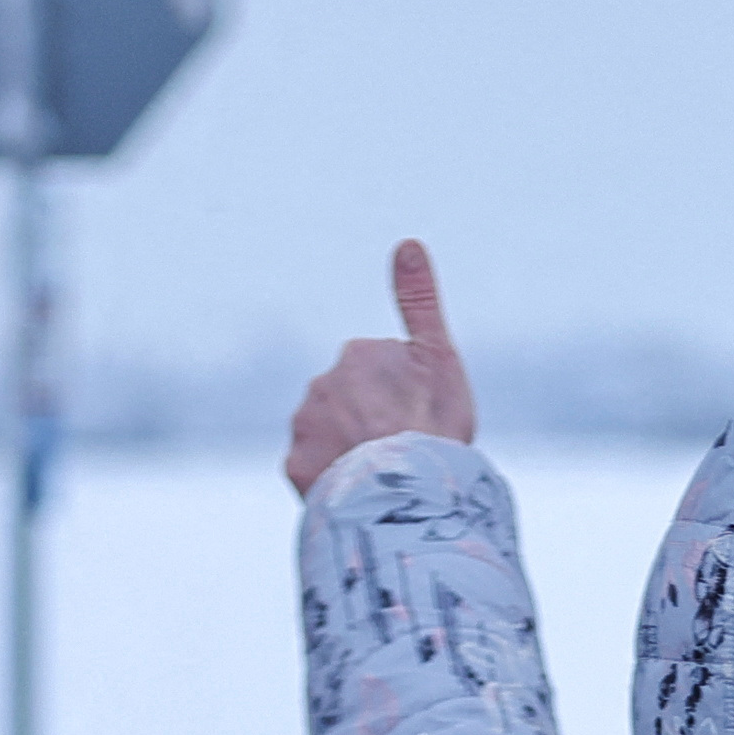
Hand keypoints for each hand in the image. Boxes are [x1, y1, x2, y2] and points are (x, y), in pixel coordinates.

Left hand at [283, 240, 477, 494]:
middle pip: (352, 403)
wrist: (407, 492)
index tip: (422, 418)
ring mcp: (305, 426)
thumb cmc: (432, 425)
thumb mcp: (438, 358)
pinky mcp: (296, 465)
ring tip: (382, 473)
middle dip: (372, 422)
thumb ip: (420, 302)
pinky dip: (333, 477)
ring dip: (350, 449)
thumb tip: (407, 241)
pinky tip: (360, 488)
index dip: (407, 397)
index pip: (381, 373)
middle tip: (404, 448)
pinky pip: (314, 469)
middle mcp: (320, 384)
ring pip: (329, 434)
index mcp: (356, 354)